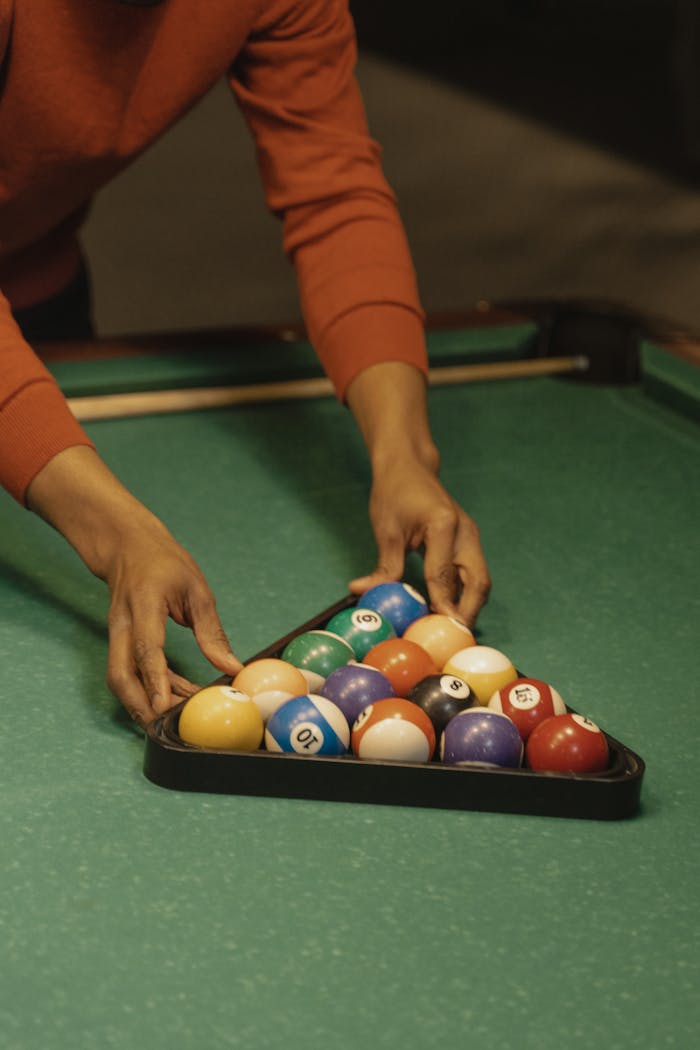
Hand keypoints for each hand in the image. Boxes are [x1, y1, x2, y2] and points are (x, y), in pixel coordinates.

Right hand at [27, 447, 241, 725]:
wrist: (127, 547)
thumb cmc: (164, 563)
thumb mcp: (197, 588)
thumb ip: (211, 631)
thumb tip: (233, 669)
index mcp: (144, 605)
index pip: (146, 648)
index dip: (155, 680)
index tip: (164, 706)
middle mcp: (123, 625)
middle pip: (120, 675)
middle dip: (140, 707)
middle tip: (169, 729)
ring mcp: (117, 636)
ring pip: (122, 680)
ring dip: (147, 702)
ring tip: (183, 715)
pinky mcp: (121, 643)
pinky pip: (131, 673)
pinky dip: (152, 690)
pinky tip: (178, 698)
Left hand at [345, 360, 490, 626]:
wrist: (409, 465)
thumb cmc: (394, 491)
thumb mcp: (386, 529)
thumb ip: (384, 566)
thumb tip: (362, 592)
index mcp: (444, 524)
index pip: (443, 573)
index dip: (442, 603)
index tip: (440, 628)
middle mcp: (465, 531)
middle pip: (477, 580)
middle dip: (468, 610)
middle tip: (455, 635)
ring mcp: (470, 535)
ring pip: (478, 578)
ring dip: (469, 604)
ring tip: (452, 627)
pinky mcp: (467, 540)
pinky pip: (471, 571)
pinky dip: (464, 592)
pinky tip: (448, 609)